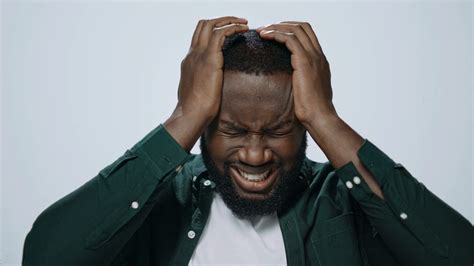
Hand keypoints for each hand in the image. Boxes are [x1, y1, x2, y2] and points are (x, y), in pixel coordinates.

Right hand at [165, 17, 247, 150]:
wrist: (191, 115)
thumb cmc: (195, 111)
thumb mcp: (197, 93)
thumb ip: (201, 86)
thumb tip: (208, 89)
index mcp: (190, 62)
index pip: (199, 37)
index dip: (214, 31)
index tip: (229, 33)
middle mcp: (192, 54)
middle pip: (203, 25)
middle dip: (222, 20)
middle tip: (239, 23)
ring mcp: (199, 55)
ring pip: (211, 25)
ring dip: (229, 21)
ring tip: (244, 24)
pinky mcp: (209, 59)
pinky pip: (221, 34)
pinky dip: (233, 28)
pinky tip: (244, 31)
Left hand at [257, 22, 335, 125]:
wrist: (320, 118)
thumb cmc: (312, 110)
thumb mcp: (308, 91)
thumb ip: (302, 81)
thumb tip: (292, 83)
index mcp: (320, 61)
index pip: (308, 34)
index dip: (290, 29)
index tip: (274, 34)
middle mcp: (318, 55)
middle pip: (302, 26)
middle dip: (282, 24)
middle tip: (265, 29)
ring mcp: (313, 57)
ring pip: (296, 29)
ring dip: (276, 27)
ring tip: (261, 31)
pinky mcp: (305, 62)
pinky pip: (290, 39)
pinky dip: (276, 34)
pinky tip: (265, 36)